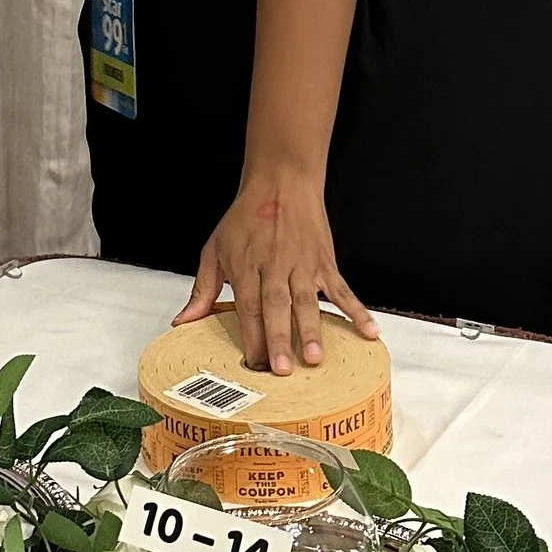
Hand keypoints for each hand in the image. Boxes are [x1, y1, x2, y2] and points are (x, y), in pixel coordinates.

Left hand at [177, 166, 379, 377]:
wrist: (281, 182)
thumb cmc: (247, 217)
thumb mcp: (215, 249)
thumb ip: (202, 289)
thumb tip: (183, 320)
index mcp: (245, 266)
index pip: (248, 307)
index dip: (251, 336)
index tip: (253, 363)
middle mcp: (274, 266)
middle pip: (276, 307)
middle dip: (279, 339)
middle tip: (282, 369)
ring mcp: (302, 265)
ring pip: (307, 301)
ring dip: (312, 330)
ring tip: (315, 358)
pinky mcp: (324, 262)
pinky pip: (342, 289)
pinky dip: (356, 310)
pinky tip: (367, 331)